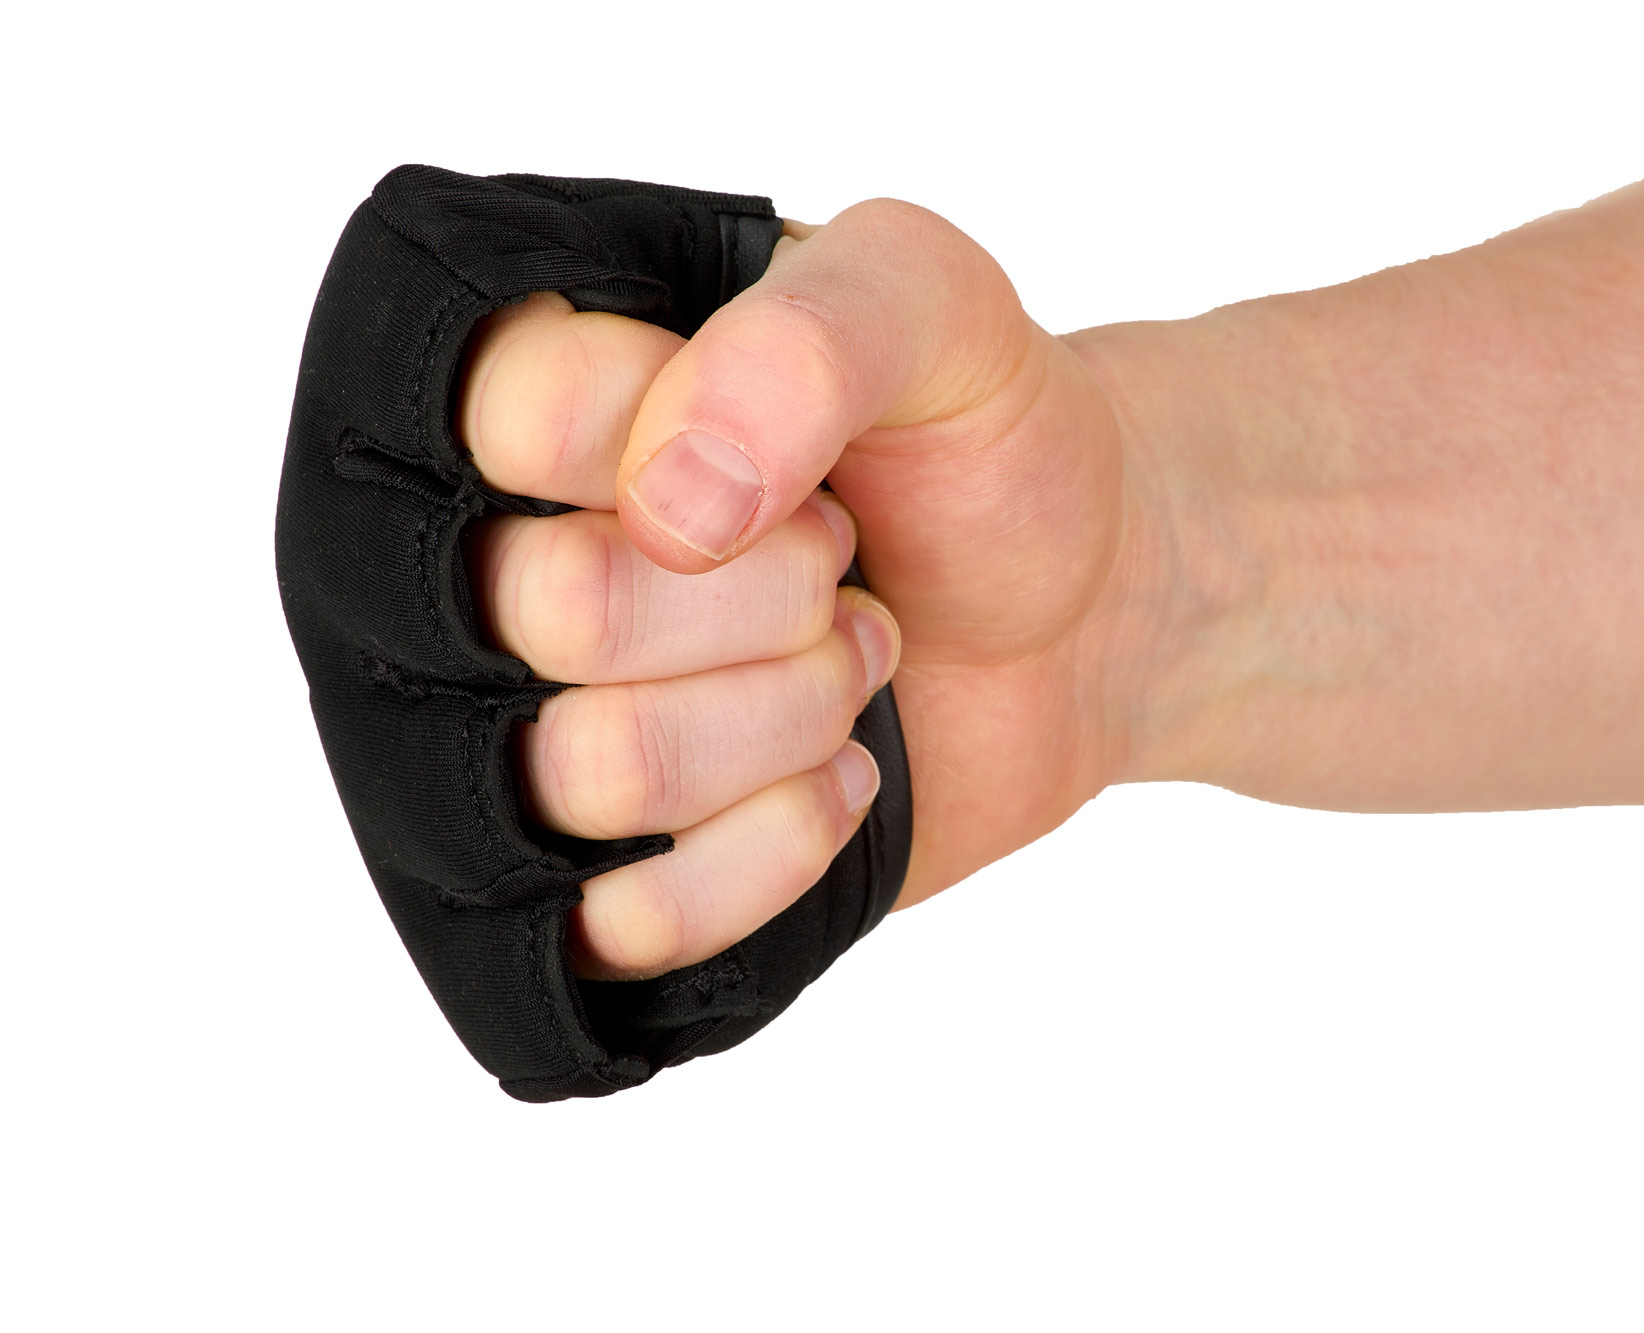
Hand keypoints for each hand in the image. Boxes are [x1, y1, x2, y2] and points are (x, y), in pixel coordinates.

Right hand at [458, 202, 1139, 978]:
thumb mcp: (930, 305)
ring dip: (790, 715)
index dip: (705, 446)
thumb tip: (667, 505)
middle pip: (558, 611)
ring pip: (599, 769)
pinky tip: (842, 772)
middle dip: (774, 596)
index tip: (801, 450)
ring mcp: (537, 731)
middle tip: (841, 564)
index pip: (513, 423)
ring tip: (849, 657)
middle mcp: (497, 564)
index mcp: (536, 388)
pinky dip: (780, 845)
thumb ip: (803, 341)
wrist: (1081, 606)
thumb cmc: (982, 441)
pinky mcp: (605, 879)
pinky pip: (629, 920)